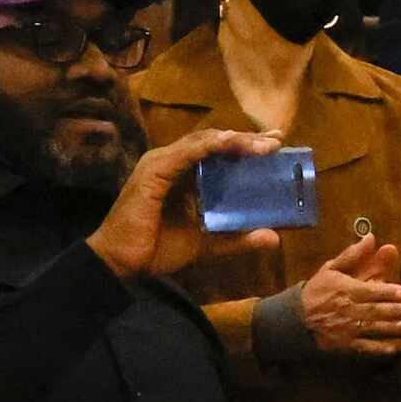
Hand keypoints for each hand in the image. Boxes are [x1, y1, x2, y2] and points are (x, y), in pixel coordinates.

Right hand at [87, 127, 285, 279]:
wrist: (122, 262)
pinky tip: (231, 143)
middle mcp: (172, 162)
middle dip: (247, 139)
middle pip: (214, 142)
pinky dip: (209, 146)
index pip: (217, 152)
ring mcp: (161, 163)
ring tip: (264, 144)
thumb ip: (237, 239)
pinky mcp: (153, 171)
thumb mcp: (207, 245)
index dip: (245, 145)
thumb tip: (274, 237)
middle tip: (278, 140)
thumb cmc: (156, 249)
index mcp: (182, 174)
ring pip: (203, 142)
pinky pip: (185, 153)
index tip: (275, 145)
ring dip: (235, 140)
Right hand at [295, 236, 400, 357]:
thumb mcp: (332, 267)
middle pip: (378, 311)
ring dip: (397, 329)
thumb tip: (371, 237)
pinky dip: (382, 348)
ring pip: (377, 329)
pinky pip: (367, 347)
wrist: (297, 317)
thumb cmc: (318, 289)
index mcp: (347, 290)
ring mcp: (350, 328)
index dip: (390, 292)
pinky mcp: (349, 343)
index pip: (372, 291)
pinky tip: (398, 348)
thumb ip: (353, 254)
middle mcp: (350, 309)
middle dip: (400, 311)